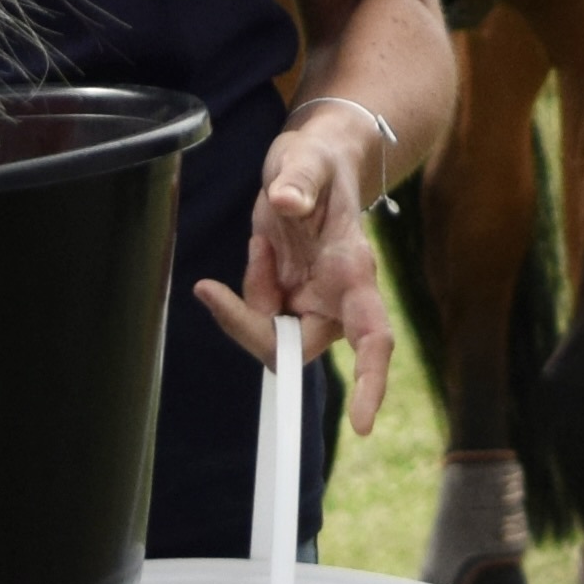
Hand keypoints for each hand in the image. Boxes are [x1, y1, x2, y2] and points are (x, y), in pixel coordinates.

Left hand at [196, 105, 398, 433]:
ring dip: (248, 297)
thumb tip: (284, 203)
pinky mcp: (288, 299)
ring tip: (263, 243)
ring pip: (269, 333)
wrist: (314, 161)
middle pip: (294, 346)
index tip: (362, 423)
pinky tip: (262, 248)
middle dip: (251, 326)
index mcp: (355, 271)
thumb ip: (299, 182)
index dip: (371, 382)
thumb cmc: (319, 161)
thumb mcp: (307, 160)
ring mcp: (312, 302)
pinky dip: (245, 288)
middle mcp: (338, 298)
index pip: (373, 337)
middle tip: (210, 290)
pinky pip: (255, 314)